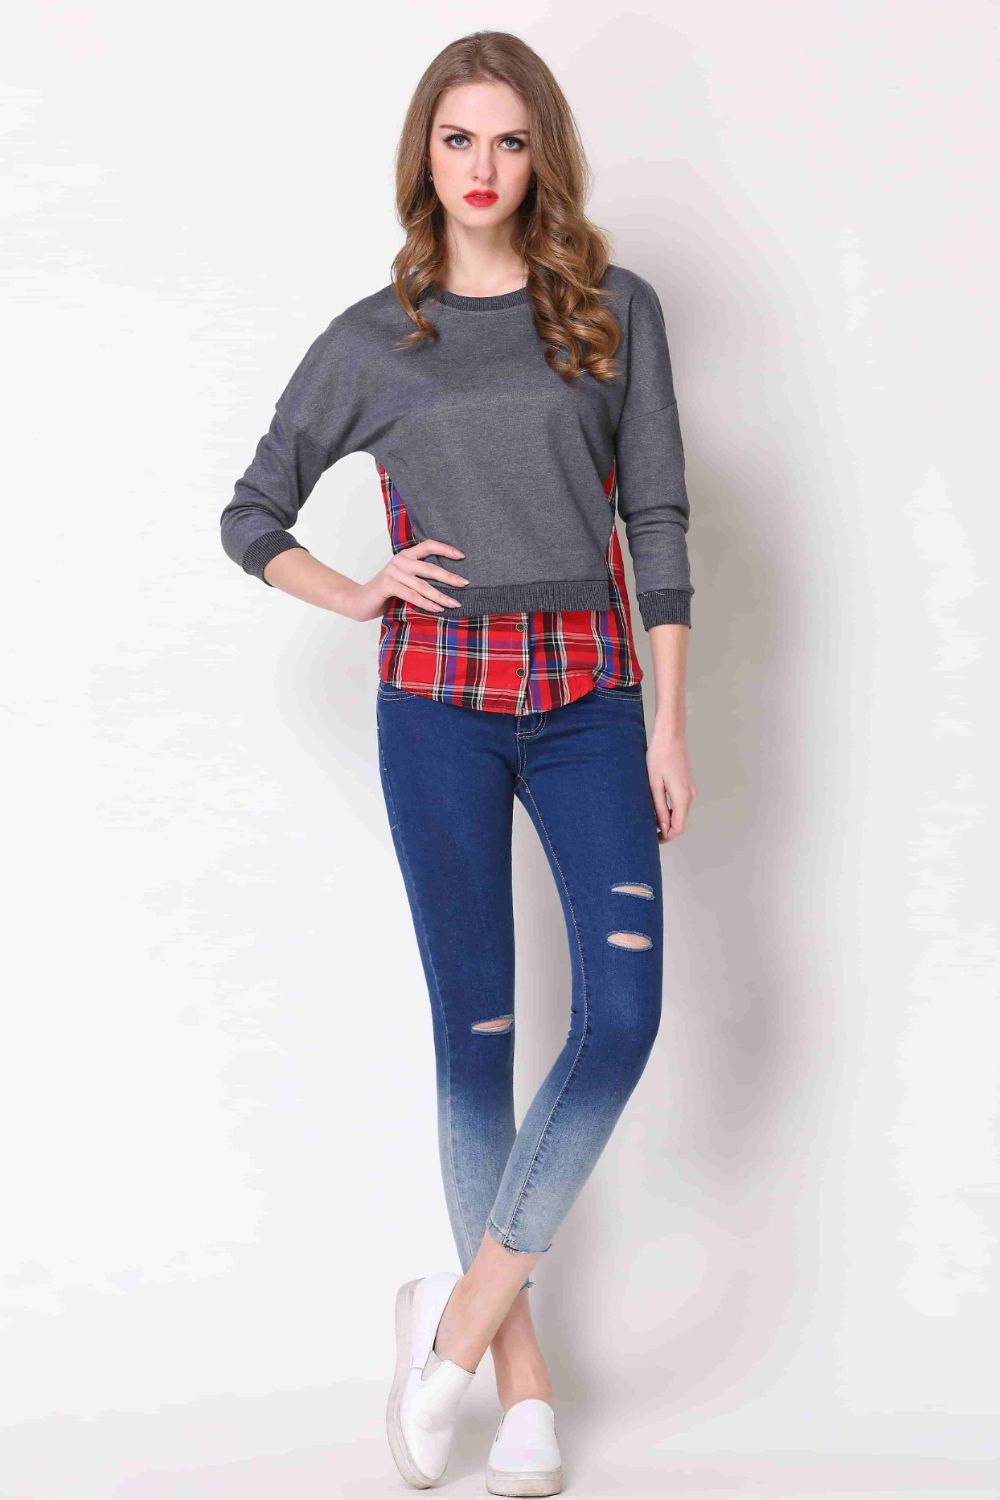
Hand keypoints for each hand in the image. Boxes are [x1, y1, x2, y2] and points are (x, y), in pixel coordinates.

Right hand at [348, 540, 468, 621]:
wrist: (358, 601)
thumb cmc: (385, 592)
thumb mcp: (403, 580)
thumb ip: (418, 576)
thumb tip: (448, 581)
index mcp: (405, 556)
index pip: (428, 546)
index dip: (445, 549)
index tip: (462, 556)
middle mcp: (400, 561)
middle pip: (429, 567)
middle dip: (449, 576)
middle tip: (465, 583)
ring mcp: (393, 572)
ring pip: (422, 585)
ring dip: (441, 595)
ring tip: (455, 603)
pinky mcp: (388, 585)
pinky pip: (412, 595)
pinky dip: (426, 604)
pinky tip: (438, 609)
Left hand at [646, 725, 695, 842]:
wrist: (670, 735)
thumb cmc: (659, 756)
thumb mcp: (654, 784)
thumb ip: (660, 807)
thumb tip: (662, 826)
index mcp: (682, 797)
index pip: (678, 828)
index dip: (666, 837)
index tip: (652, 839)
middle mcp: (690, 795)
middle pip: (680, 822)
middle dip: (666, 830)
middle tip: (647, 830)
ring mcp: (690, 789)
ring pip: (681, 813)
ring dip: (668, 820)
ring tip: (649, 818)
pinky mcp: (687, 783)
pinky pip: (680, 803)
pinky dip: (671, 810)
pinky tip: (657, 806)